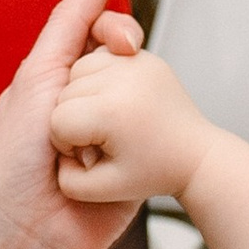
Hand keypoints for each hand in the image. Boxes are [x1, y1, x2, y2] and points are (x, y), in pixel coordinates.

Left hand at [0, 0, 146, 248]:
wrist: (30, 236)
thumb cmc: (18, 163)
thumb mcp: (39, 78)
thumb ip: (70, 22)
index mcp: (59, 78)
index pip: (103, 33)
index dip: (117, 32)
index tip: (123, 42)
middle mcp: (85, 104)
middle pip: (126, 63)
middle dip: (122, 75)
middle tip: (118, 88)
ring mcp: (108, 136)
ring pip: (139, 99)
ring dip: (124, 116)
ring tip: (100, 139)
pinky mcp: (128, 168)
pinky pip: (146, 142)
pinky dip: (136, 146)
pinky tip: (122, 160)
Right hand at [50, 44, 213, 209]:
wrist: (194, 156)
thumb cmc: (152, 173)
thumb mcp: (101, 191)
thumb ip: (66, 178)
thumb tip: (55, 150)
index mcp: (112, 113)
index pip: (58, 122)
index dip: (67, 145)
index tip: (92, 156)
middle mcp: (123, 80)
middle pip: (65, 91)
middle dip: (74, 118)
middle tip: (101, 140)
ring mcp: (135, 63)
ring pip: (77, 69)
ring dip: (82, 94)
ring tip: (105, 119)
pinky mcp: (142, 57)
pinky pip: (99, 58)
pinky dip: (97, 78)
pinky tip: (112, 101)